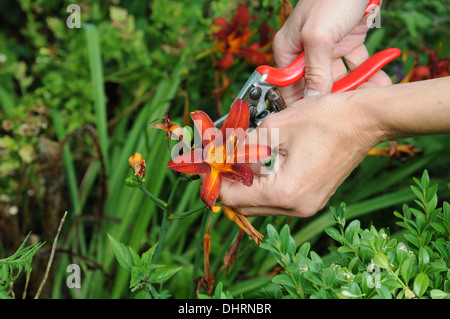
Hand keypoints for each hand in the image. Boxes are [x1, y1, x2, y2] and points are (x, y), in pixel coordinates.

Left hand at [218, 90, 381, 216]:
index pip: (234, 198)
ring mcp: (307, 206)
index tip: (207, 165)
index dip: (215, 181)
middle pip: (246, 206)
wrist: (365, 120)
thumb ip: (240, 146)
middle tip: (220, 160)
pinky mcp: (313, 199)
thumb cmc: (325, 118)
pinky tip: (261, 163)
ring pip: (261, 204)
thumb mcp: (274, 127)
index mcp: (285, 192)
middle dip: (229, 184)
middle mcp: (296, 207)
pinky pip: (278, 199)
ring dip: (246, 185)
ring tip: (239, 159)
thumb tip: (217, 153)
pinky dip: (264, 184)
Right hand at [273, 0, 388, 103]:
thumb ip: (314, 70)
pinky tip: (379, 83)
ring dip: (355, 87)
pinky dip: (368, 74)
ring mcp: (327, 49)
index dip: (300, 103)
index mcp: (288, 49)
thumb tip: (311, 100)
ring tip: (370, 98)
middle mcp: (306, 52)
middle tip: (350, 109)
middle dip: (334, 98)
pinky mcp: (347, 44)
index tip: (315, 118)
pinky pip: (357, 65)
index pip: (288, 85)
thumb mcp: (318, 36)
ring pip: (339, 78)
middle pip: (316, 84)